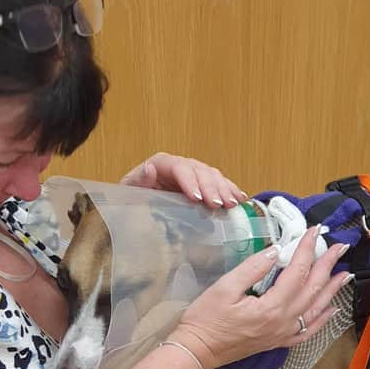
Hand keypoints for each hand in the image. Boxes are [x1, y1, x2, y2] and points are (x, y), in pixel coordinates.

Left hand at [119, 152, 247, 208]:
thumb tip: (149, 168)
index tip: (196, 198)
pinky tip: (239, 199)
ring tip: (231, 204)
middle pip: (199, 171)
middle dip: (210, 187)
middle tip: (218, 205)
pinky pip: (219, 184)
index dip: (190, 181)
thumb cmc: (133, 198)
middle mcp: (180, 165)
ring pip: (212, 175)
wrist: (136, 205)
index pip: (178, 167)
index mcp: (161, 163)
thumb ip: (139, 181)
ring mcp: (193, 174)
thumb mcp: (130, 190)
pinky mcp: (202, 184)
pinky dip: (230, 190)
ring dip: (224, 189)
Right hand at [169, 226, 350, 368]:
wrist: (198, 349)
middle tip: (339, 247)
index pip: (296, 271)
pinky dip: (323, 318)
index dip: (306, 248)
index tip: (313, 231)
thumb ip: (252, 269)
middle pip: (312, 288)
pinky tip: (331, 309)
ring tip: (344, 274)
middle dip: (327, 265)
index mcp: (271, 306)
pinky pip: (308, 330)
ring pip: (316, 309)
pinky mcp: (278, 340)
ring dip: (332, 289)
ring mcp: (283, 333)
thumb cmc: (206, 318)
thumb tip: (273, 251)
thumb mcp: (224, 288)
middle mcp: (284, 321)